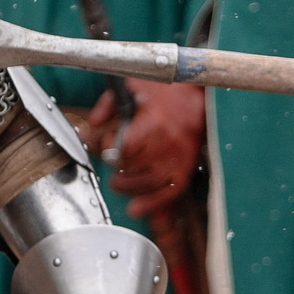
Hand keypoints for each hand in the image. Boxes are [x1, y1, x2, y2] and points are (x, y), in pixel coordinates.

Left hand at [108, 81, 205, 219]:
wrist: (199, 95)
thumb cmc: (166, 90)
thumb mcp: (134, 85)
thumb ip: (109, 104)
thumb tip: (93, 122)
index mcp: (154, 124)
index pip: (126, 148)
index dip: (112, 149)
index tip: (108, 142)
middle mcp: (167, 145)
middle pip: (134, 168)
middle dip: (117, 167)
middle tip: (112, 162)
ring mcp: (178, 159)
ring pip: (148, 183)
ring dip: (128, 187)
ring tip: (118, 183)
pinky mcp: (185, 168)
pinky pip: (169, 193)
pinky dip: (152, 204)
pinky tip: (137, 209)